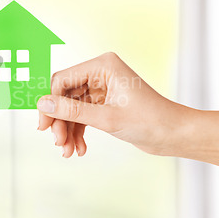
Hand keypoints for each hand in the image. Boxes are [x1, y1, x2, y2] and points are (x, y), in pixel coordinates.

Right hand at [37, 52, 189, 157]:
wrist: (175, 135)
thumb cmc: (150, 121)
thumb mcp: (107, 118)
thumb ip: (72, 112)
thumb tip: (43, 105)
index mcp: (103, 66)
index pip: (62, 80)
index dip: (50, 103)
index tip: (44, 126)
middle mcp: (101, 73)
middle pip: (65, 95)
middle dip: (60, 121)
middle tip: (58, 142)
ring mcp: (102, 88)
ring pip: (72, 108)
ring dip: (68, 130)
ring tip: (68, 151)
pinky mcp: (105, 102)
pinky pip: (82, 115)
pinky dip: (78, 132)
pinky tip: (79, 149)